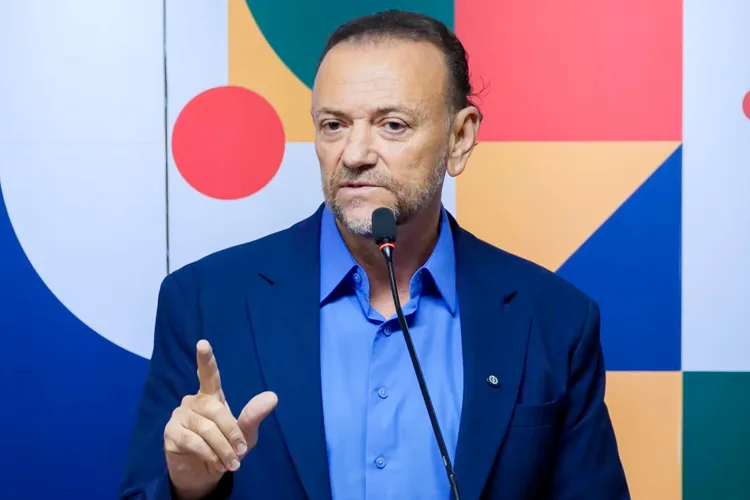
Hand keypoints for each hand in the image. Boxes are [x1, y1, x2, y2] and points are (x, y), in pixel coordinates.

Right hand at [164, 339, 277, 499]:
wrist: (204, 475)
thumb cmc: (226, 449)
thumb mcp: (245, 436)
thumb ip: (253, 416)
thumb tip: (272, 397)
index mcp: (212, 396)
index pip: (209, 375)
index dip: (206, 360)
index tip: (203, 343)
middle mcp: (193, 401)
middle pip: (215, 410)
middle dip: (231, 433)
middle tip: (240, 453)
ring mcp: (179, 416)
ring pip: (205, 428)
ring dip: (223, 449)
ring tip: (231, 463)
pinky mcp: (170, 433)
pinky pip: (193, 441)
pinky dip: (210, 455)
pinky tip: (216, 463)